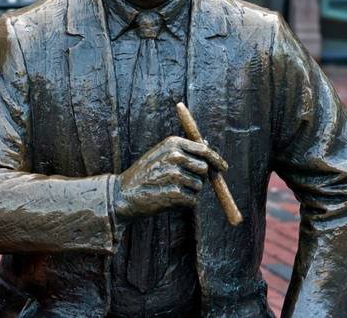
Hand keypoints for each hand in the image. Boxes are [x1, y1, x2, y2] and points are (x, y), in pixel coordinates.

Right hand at [113, 136, 227, 219]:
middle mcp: (175, 156)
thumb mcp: (159, 154)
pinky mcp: (176, 194)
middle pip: (204, 169)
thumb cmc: (143, 174)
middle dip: (199, 177)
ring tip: (168, 189)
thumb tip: (208, 146)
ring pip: (199, 186)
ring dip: (189, 191)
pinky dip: (184, 203)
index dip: (216, 160)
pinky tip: (167, 199)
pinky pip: (192, 200)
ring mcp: (175, 174)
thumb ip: (182, 150)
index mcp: (172, 143)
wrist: (123, 194)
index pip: (204, 150)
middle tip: (182, 182)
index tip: (223, 168)